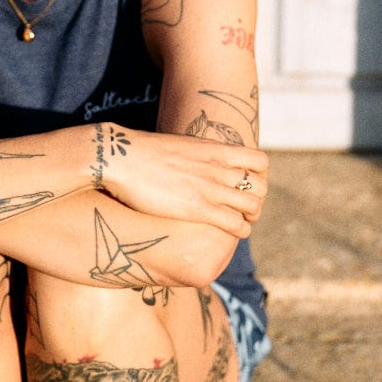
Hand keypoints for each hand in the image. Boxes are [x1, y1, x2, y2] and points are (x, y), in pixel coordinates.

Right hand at [93, 126, 267, 237]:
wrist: (121, 157)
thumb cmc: (141, 154)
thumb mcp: (178, 146)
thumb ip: (194, 156)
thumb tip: (191, 163)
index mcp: (215, 149)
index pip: (260, 161)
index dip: (260, 177)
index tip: (248, 187)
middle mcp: (218, 167)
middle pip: (260, 186)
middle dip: (258, 200)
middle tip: (245, 210)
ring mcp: (211, 187)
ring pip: (253, 206)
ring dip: (251, 218)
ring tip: (241, 224)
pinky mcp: (199, 208)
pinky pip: (236, 224)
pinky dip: (240, 231)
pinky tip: (232, 234)